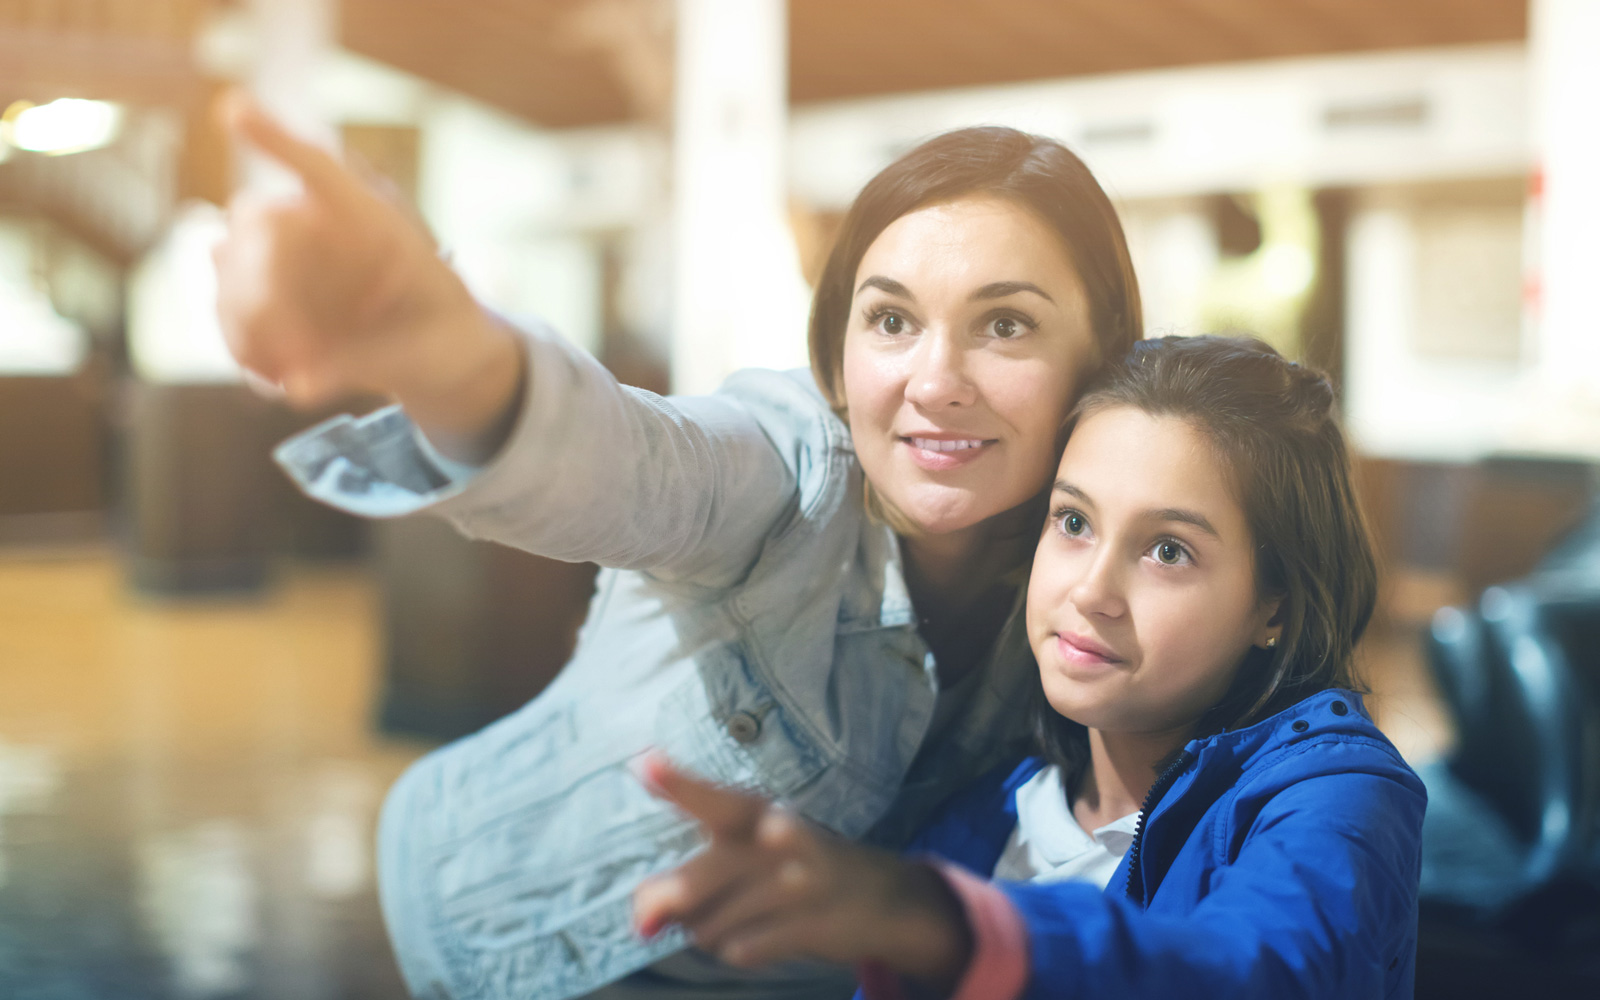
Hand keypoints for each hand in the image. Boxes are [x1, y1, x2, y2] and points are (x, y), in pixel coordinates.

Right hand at [212, 92, 523, 453]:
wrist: (446, 351)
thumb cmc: (447, 331)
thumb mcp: (427, 349)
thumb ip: (364, 361)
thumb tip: (296, 387)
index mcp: (372, 219)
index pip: (320, 168)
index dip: (276, 139)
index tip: (233, 109)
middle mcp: (322, 225)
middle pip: (257, 223)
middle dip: (256, 287)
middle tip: (285, 357)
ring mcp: (291, 257)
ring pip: (231, 265)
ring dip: (244, 324)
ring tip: (280, 378)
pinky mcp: (271, 295)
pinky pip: (230, 308)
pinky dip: (243, 347)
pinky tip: (274, 383)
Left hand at [631, 754, 971, 988]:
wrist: (888, 898)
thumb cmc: (795, 869)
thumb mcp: (747, 857)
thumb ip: (687, 880)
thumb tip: (642, 920)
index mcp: (755, 813)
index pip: (712, 798)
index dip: (678, 784)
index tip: (644, 763)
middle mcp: (776, 839)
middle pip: (698, 877)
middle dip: (667, 902)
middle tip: (645, 923)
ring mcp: (798, 881)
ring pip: (713, 924)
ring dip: (711, 932)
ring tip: (743, 919)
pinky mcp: (813, 923)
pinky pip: (745, 949)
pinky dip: (740, 950)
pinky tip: (760, 938)